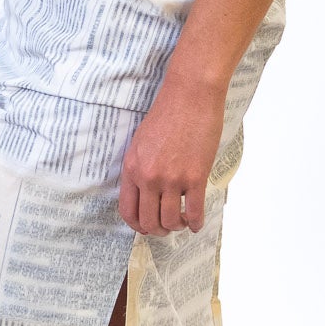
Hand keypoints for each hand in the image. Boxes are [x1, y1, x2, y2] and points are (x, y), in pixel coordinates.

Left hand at [118, 76, 227, 235]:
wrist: (190, 95)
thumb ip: (140, 167)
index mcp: (132, 168)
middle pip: (149, 222)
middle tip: (166, 227)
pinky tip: (197, 223)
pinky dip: (196, 223)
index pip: (128, 210)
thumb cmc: (167, 113)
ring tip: (182, 221)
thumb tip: (145, 192)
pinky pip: (195, 211)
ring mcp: (172, 179)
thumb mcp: (141, 141)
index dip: (137, 225)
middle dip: (158, 230)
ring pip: (171, 221)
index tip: (146, 226)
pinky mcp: (195, 177)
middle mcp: (149, 177)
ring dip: (177, 226)